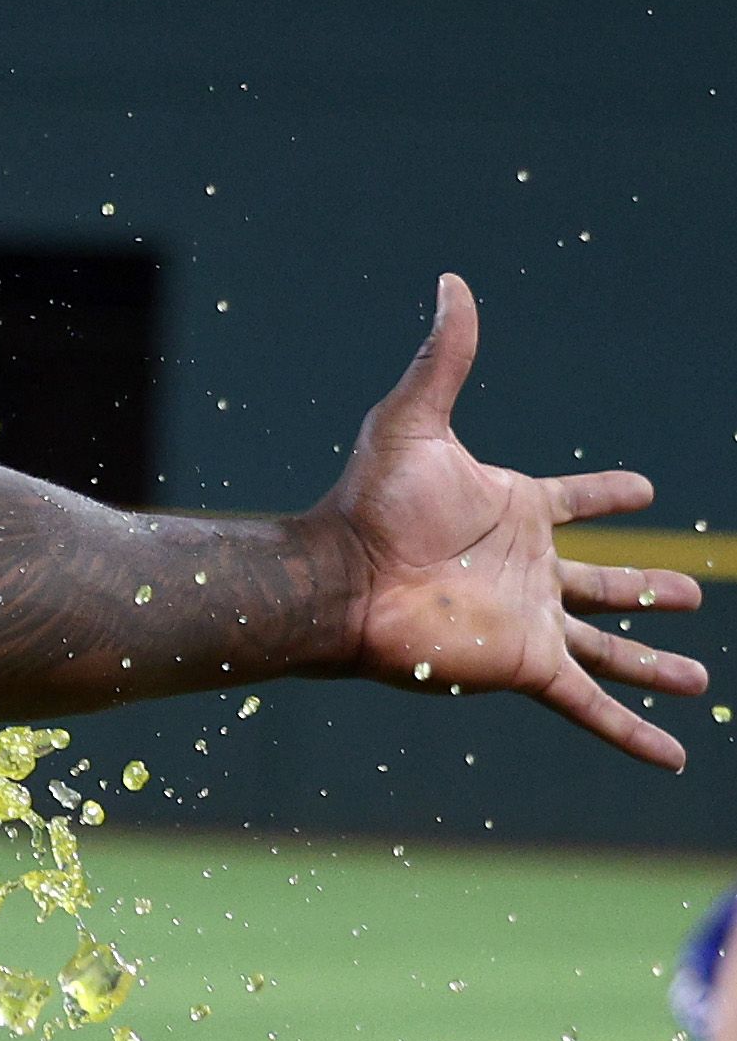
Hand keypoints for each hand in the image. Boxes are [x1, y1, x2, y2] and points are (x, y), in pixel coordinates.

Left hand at [316, 273, 706, 767]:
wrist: (342, 579)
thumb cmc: (371, 503)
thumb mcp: (415, 418)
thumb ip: (445, 355)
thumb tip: (453, 281)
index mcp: (513, 511)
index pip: (575, 500)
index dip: (606, 494)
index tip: (641, 490)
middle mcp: (528, 570)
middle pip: (604, 583)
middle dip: (647, 589)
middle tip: (690, 593)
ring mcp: (531, 621)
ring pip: (611, 646)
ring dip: (654, 663)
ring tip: (699, 679)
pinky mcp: (526, 665)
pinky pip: (593, 705)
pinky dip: (632, 734)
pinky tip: (672, 758)